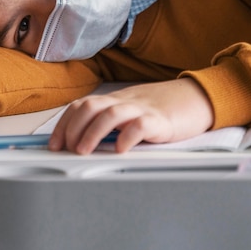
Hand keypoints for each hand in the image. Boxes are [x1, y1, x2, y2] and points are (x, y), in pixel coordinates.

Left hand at [48, 78, 213, 153]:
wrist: (197, 98)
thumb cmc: (164, 109)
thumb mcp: (133, 112)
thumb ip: (111, 123)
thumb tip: (83, 142)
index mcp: (116, 100)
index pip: (82, 105)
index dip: (64, 123)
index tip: (54, 143)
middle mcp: (125, 101)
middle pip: (91, 106)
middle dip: (73, 127)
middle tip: (66, 148)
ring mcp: (143, 109)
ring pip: (110, 114)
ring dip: (92, 133)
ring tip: (83, 151)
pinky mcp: (161, 121)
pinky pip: (140, 126)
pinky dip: (127, 137)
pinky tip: (120, 149)